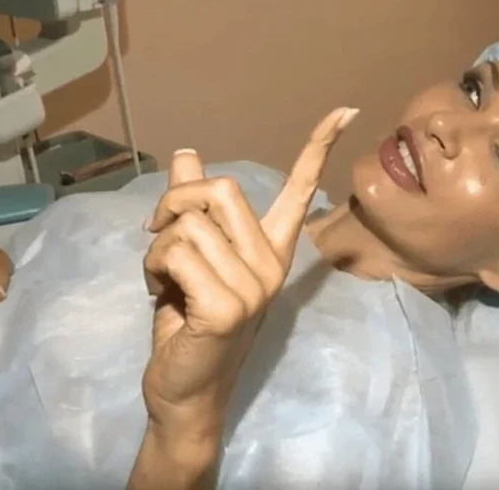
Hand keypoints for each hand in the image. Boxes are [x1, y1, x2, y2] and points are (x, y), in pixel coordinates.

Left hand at [140, 107, 358, 441]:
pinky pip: (177, 252)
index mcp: (270, 250)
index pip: (301, 191)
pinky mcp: (228, 306)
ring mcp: (254, 286)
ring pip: (189, 223)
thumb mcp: (187, 255)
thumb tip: (186, 152)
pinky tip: (160, 292)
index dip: (319, 147)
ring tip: (161, 277)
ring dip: (156, 245)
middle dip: (174, 202)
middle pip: (222, 189)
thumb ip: (190, 206)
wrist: (185, 388)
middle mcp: (272, 264)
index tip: (345, 111)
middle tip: (156, 233)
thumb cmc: (188, 320)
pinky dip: (153, 266)